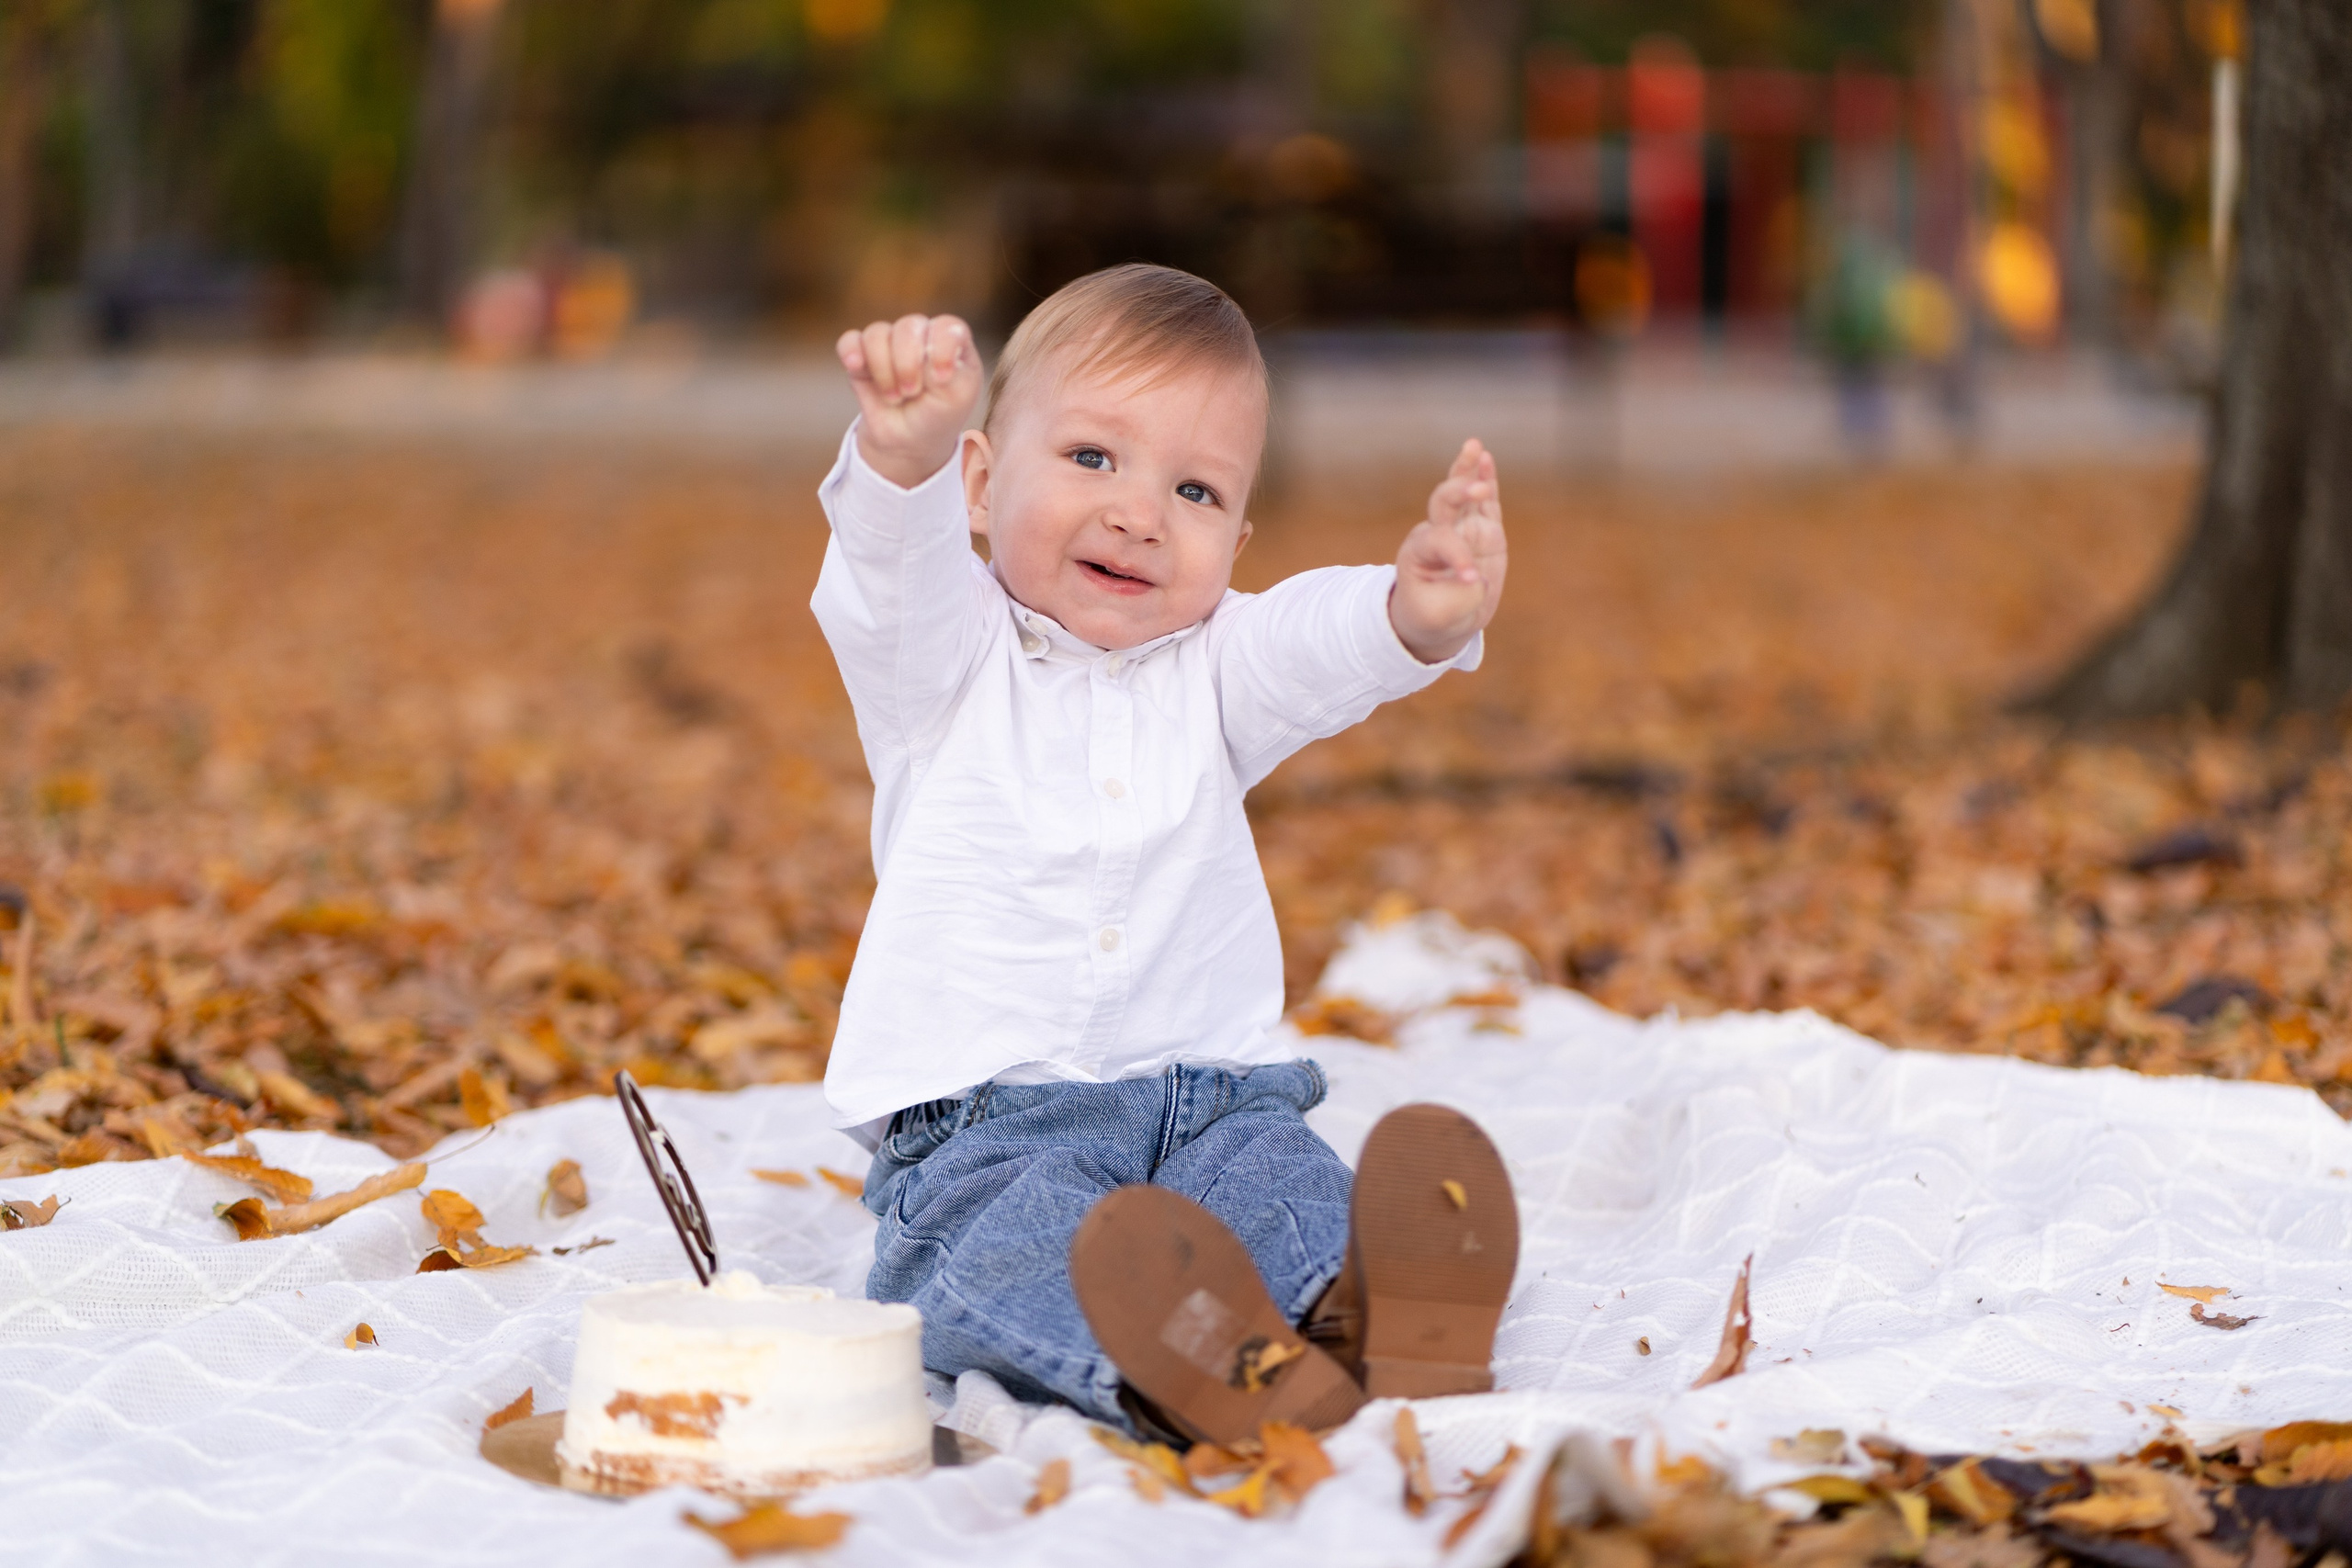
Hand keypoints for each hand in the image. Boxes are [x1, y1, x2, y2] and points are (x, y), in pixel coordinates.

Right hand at [835, 313, 982, 488]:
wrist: (909, 441)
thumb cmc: (939, 414)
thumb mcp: (957, 397)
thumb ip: (947, 367)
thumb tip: (922, 349)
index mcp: (951, 340)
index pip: (947, 326)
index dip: (942, 348)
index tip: (942, 379)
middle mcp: (920, 334)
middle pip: (908, 327)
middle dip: (908, 364)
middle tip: (912, 392)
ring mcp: (889, 342)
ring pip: (877, 334)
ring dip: (884, 370)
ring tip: (894, 397)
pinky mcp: (861, 356)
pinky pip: (850, 341)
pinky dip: (851, 352)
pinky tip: (856, 366)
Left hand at [1390, 438, 1505, 663]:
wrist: (1440, 617)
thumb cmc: (1432, 614)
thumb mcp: (1437, 616)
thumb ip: (1459, 598)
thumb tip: (1480, 577)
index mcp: (1419, 552)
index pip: (1441, 542)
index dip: (1458, 557)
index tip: (1471, 580)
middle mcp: (1439, 532)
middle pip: (1443, 502)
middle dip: (1459, 492)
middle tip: (1475, 490)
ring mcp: (1463, 528)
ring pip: (1462, 492)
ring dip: (1467, 470)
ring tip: (1474, 447)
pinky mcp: (1485, 531)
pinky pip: (1486, 502)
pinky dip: (1486, 478)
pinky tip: (1485, 456)